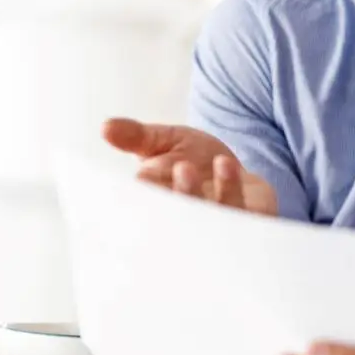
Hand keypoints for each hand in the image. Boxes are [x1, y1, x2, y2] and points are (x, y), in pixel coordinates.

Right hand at [101, 118, 277, 215]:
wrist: (234, 171)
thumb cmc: (192, 160)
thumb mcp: (162, 141)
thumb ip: (136, 136)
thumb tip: (105, 127)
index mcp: (156, 207)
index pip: (137, 211)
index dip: (131, 203)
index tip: (127, 183)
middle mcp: (184, 223)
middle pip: (171, 220)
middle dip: (164, 198)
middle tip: (163, 174)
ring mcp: (217, 226)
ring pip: (203, 217)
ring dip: (193, 192)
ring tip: (185, 165)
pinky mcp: (248, 223)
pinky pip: (240, 214)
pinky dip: (229, 189)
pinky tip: (224, 165)